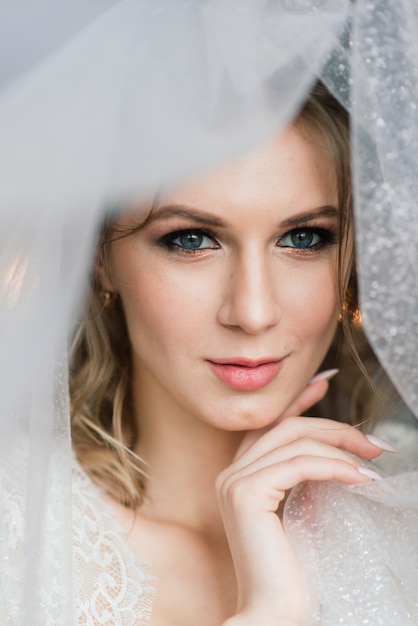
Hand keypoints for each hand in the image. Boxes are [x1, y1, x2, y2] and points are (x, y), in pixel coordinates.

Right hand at [217, 380, 382, 625]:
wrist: (274, 613)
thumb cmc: (291, 570)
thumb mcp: (302, 511)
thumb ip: (306, 478)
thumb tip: (337, 450)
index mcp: (240, 476)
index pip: (270, 425)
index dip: (297, 400)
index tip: (324, 383)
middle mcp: (230, 472)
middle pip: (287, 427)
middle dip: (335, 427)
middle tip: (375, 442)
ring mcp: (234, 481)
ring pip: (295, 441)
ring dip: (341, 447)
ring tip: (374, 462)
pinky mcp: (246, 493)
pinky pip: (299, 464)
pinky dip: (335, 467)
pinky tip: (361, 479)